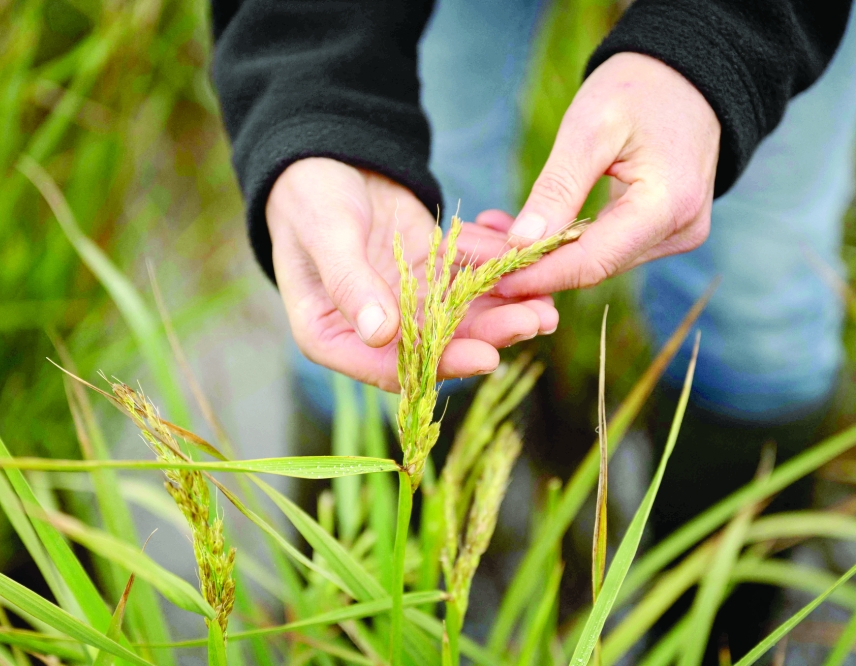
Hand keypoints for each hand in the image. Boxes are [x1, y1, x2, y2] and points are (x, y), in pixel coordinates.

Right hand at [265, 158, 558, 390]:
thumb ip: (350, 282)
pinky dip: (498, 265)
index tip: (487, 357)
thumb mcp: (325, 233)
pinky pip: (470, 272)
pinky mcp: (430, 268)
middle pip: (437, 343)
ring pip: (461, 312)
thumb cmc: (307, 195)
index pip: (390, 366)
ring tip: (548, 302)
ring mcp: (406, 297)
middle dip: (489, 334)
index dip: (441, 364)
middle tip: (535, 321)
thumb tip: (380, 334)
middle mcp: (373, 325)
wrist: (322, 150)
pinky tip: (531, 256)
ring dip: (504, 307)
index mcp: (332, 333)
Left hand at [455, 52, 720, 295]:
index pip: (593, 261)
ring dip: (543, 254)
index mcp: (668, 205)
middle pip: (593, 267)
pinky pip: (607, 246)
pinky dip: (564, 241)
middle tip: (473, 255)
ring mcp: (676, 235)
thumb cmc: (639, 88)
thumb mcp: (590, 127)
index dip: (539, 275)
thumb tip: (521, 244)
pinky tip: (523, 230)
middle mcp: (679, 231)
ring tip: (488, 237)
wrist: (686, 76)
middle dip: (532, 265)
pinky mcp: (663, 231)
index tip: (489, 277)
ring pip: (596, 261)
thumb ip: (558, 188)